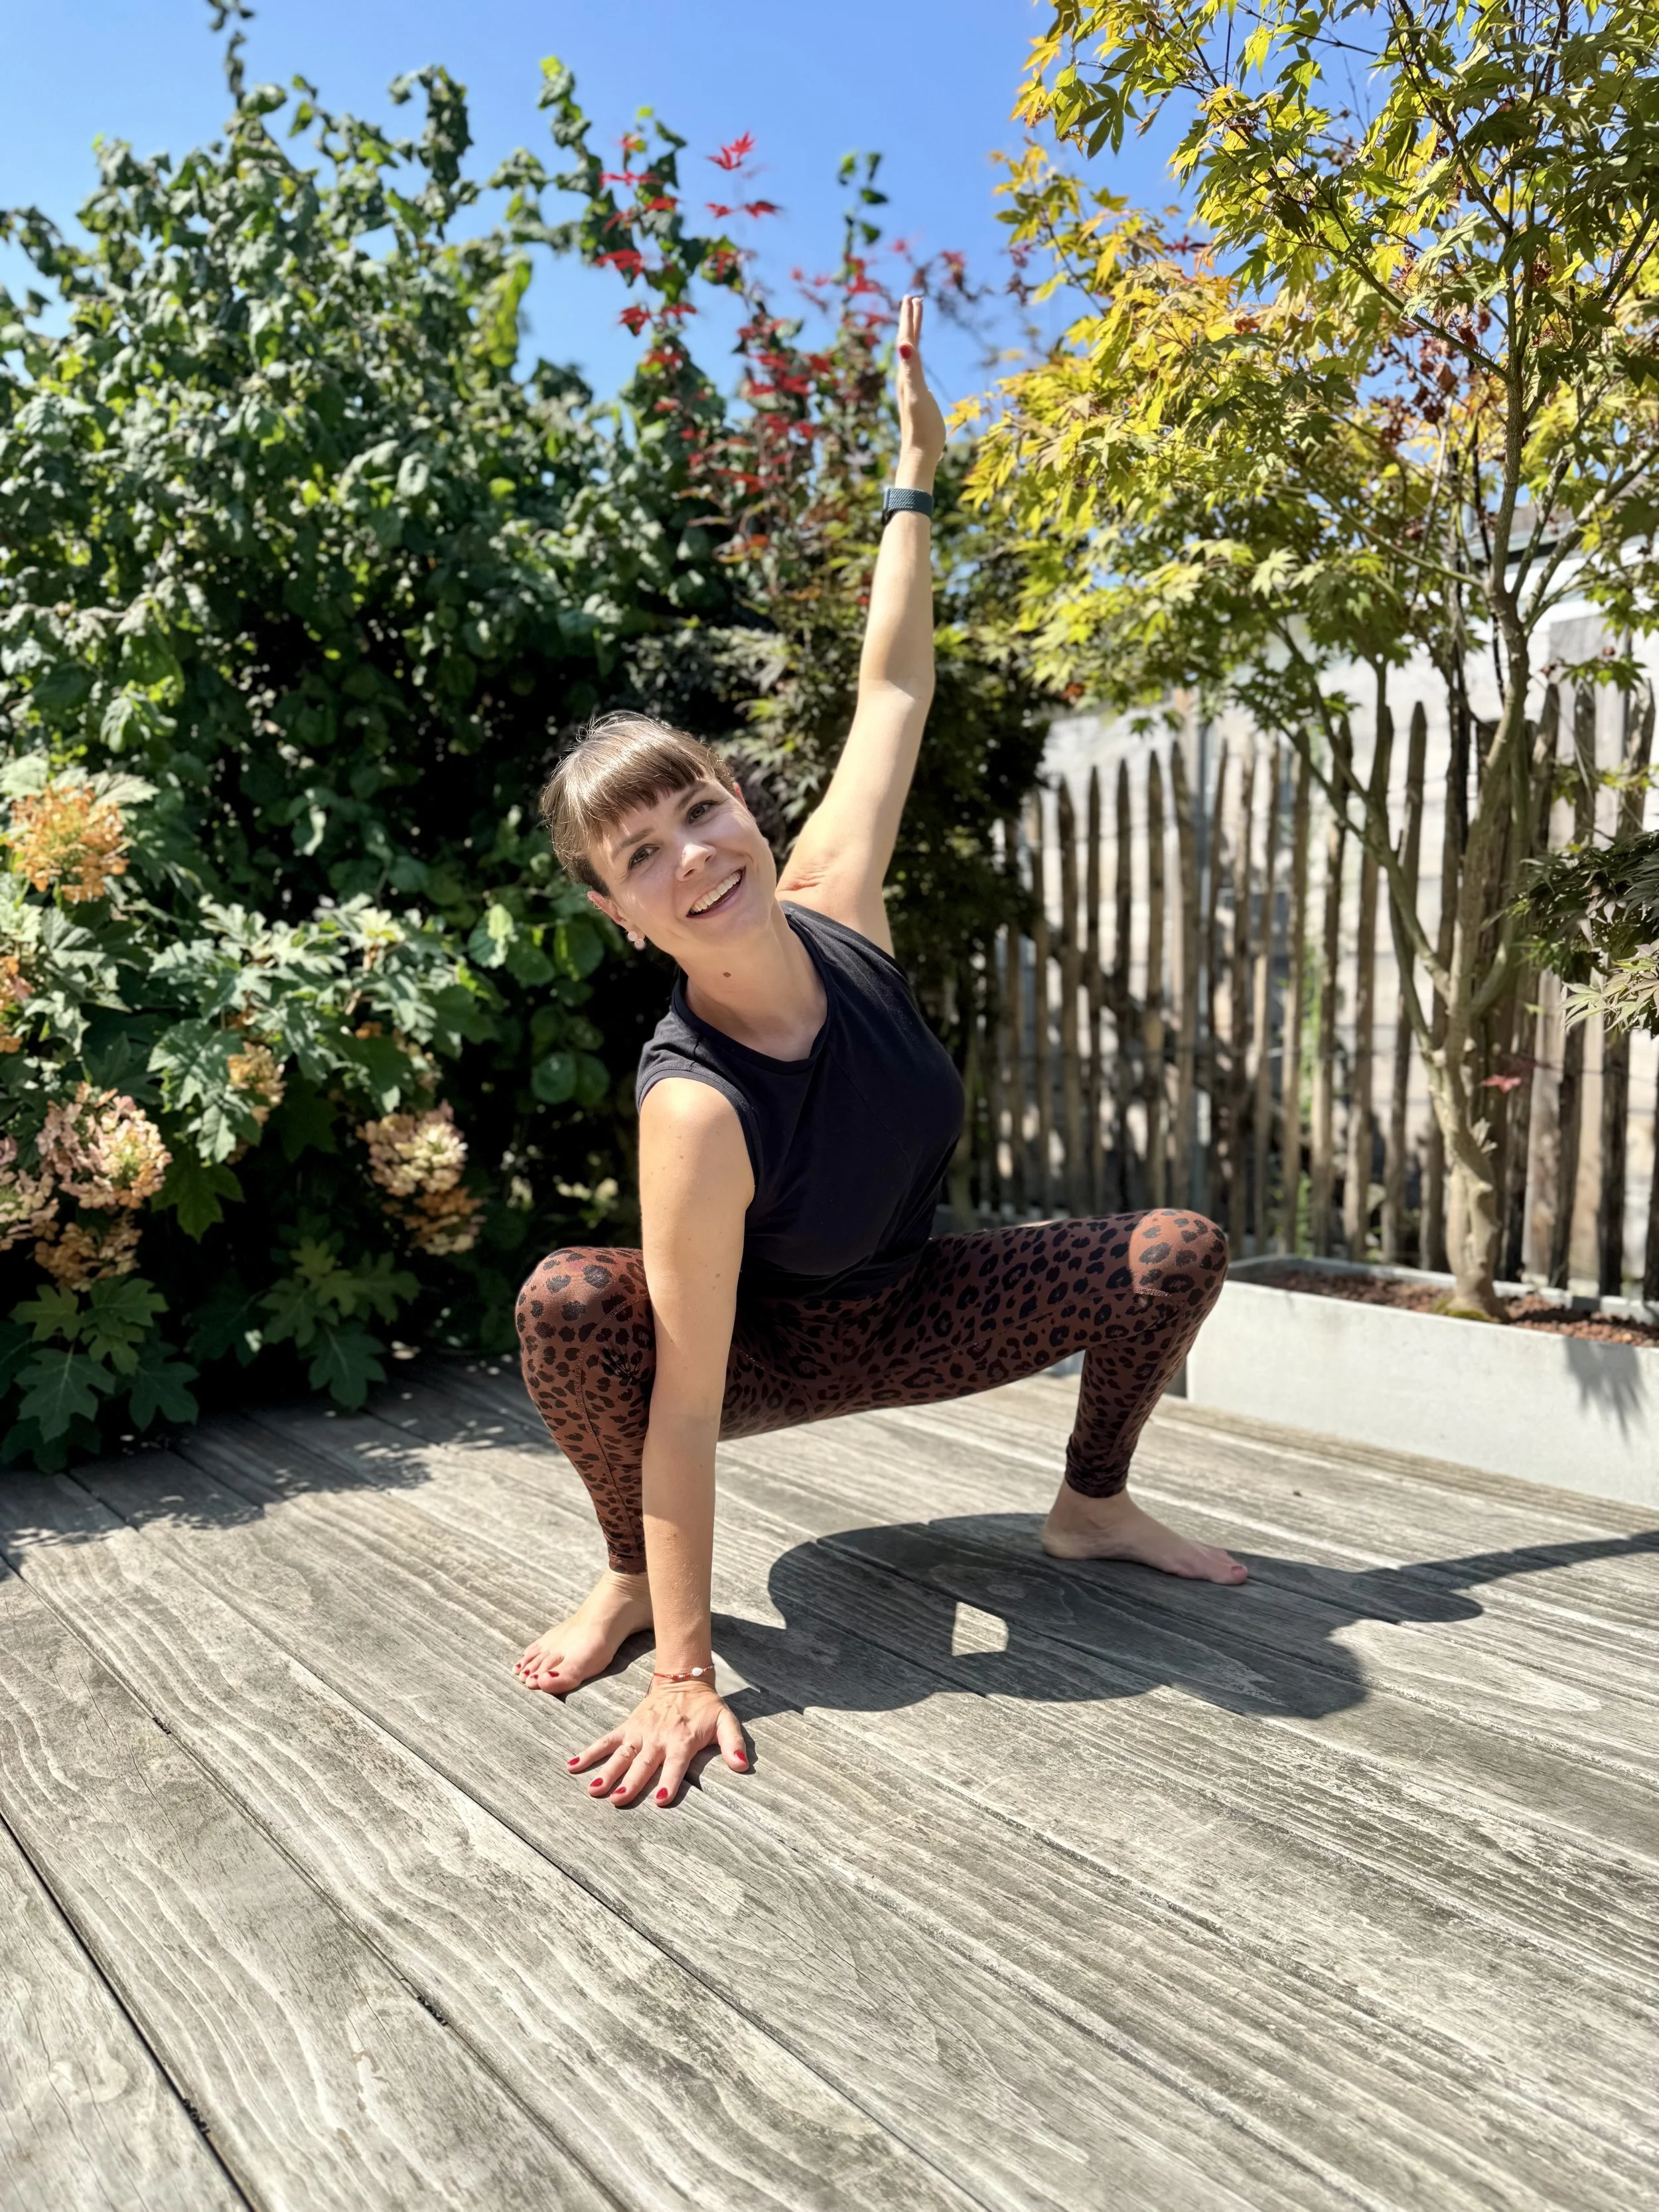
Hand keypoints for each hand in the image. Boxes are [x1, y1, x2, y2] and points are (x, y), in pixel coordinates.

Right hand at [567, 1680, 748, 1806]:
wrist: (683, 1677)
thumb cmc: (705, 1707)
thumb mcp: (726, 1721)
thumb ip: (734, 1743)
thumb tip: (742, 1766)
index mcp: (682, 1740)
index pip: (675, 1764)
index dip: (669, 1782)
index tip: (661, 1799)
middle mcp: (658, 1738)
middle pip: (643, 1764)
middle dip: (631, 1782)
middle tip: (617, 1799)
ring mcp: (639, 1732)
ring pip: (621, 1755)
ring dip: (606, 1772)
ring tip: (593, 1790)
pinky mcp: (627, 1727)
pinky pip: (606, 1740)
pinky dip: (590, 1752)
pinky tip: (573, 1766)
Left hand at [894, 293, 946, 481]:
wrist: (920, 454)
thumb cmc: (921, 427)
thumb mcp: (918, 394)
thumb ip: (912, 369)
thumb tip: (904, 345)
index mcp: (906, 374)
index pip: (907, 339)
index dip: (910, 318)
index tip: (912, 297)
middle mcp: (905, 377)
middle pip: (907, 342)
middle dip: (910, 320)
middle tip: (913, 299)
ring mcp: (911, 387)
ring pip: (911, 353)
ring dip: (914, 335)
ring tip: (916, 320)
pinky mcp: (918, 396)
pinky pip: (916, 367)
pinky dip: (917, 354)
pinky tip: (918, 357)